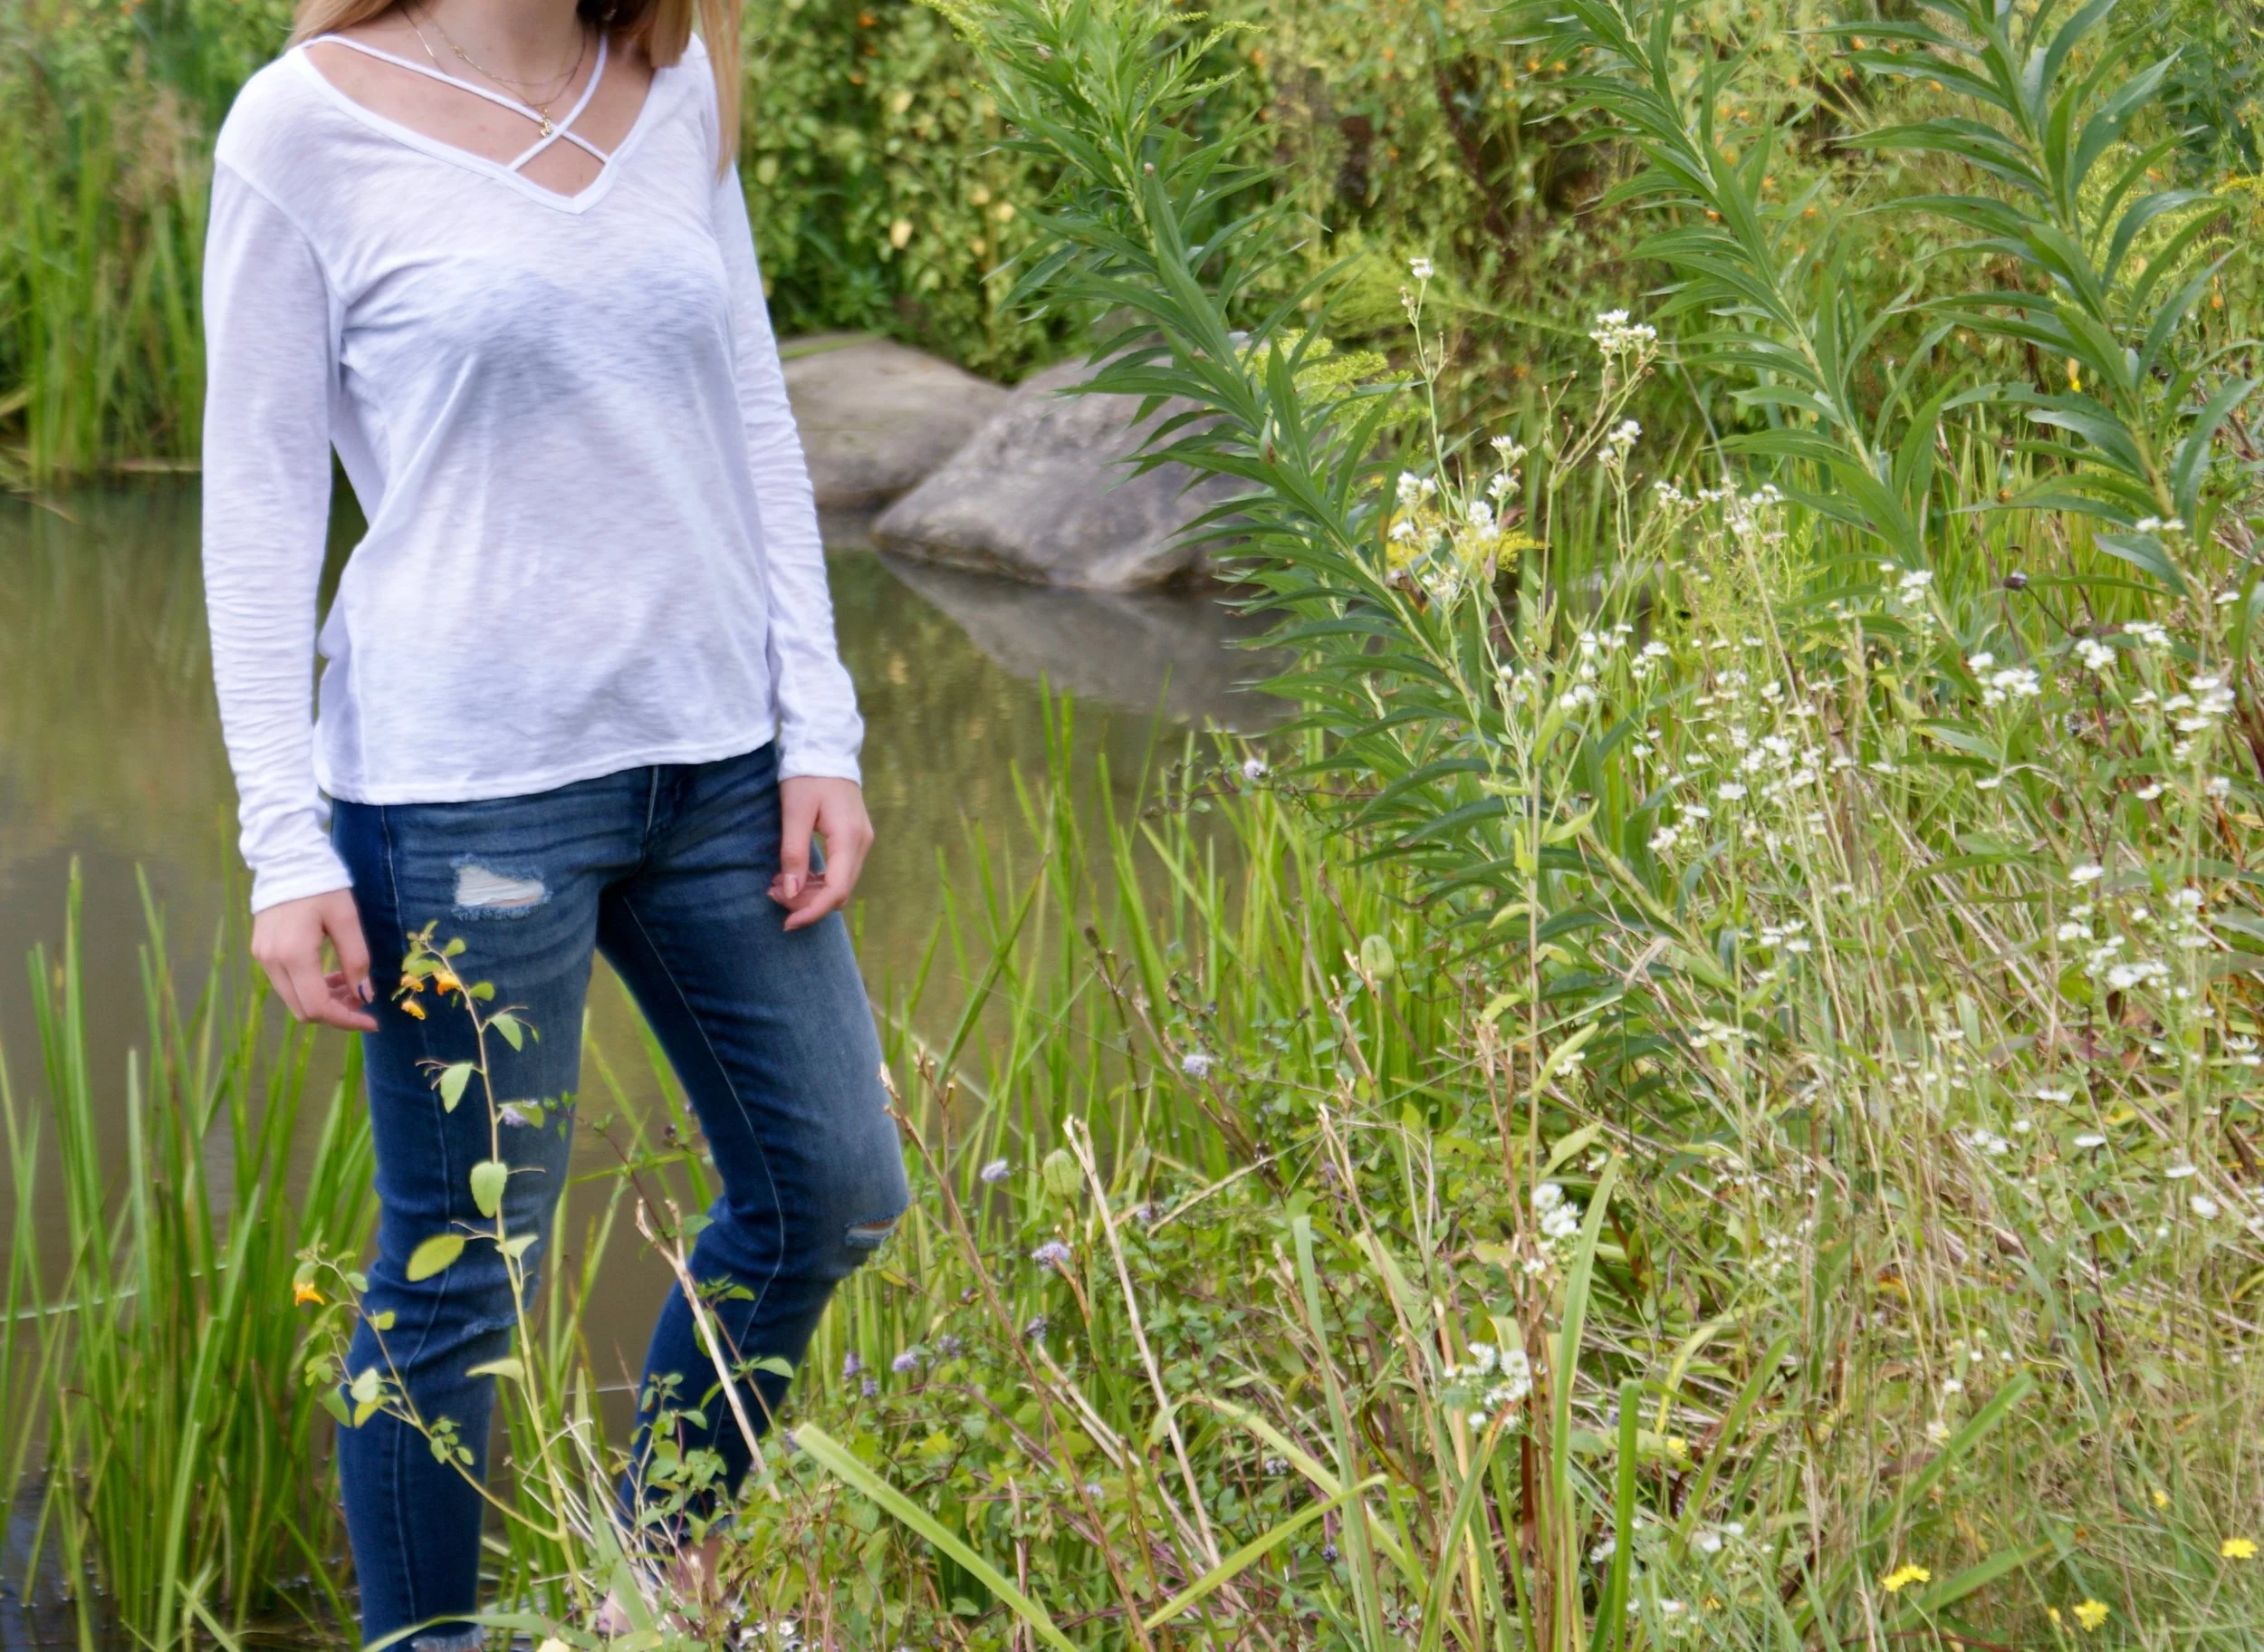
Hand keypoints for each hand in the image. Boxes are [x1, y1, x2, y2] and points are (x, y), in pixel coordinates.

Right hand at [250, 887, 377, 1031]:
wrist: (287, 860)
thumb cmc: (322, 886)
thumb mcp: (347, 920)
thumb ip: (356, 960)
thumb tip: (365, 996)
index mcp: (293, 955)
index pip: (318, 1006)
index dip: (347, 1020)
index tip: (373, 1021)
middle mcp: (271, 962)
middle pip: (303, 1009)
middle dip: (337, 1012)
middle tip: (364, 1001)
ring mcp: (262, 958)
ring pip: (294, 999)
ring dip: (325, 1000)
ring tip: (352, 985)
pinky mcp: (261, 952)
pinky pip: (287, 983)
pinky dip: (311, 987)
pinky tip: (332, 975)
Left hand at [770, 776, 872, 931]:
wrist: (825, 748)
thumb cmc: (807, 776)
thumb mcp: (794, 813)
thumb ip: (793, 853)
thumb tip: (789, 893)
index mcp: (848, 838)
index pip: (836, 890)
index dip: (812, 912)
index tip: (786, 923)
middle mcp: (861, 843)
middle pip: (839, 891)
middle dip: (806, 902)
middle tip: (772, 894)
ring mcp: (861, 841)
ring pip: (839, 884)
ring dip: (810, 892)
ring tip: (777, 884)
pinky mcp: (854, 838)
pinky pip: (839, 871)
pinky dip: (817, 880)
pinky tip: (793, 874)